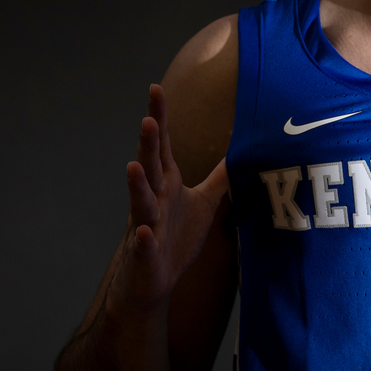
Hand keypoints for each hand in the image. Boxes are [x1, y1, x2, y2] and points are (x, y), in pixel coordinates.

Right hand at [109, 83, 229, 313]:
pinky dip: (143, 239)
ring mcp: (146, 225)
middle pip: (150, 166)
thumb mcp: (203, 203)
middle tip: (146, 118)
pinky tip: (143, 232)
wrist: (154, 281)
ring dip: (136, 185)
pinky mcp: (144, 254)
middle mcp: (153, 199)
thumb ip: (218, 178)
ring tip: (132, 166)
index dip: (158, 118)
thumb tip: (237, 153)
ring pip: (139, 202)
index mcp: (167, 184)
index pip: (162, 146)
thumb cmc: (176, 238)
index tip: (155, 88)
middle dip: (147, 143)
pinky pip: (143, 245)